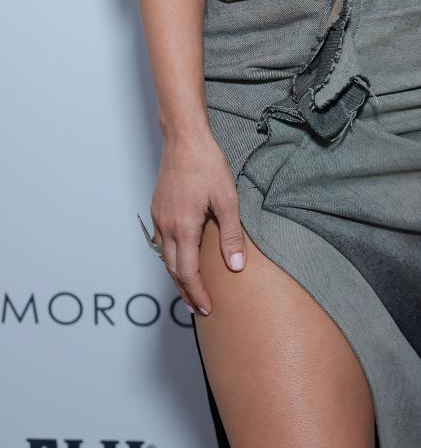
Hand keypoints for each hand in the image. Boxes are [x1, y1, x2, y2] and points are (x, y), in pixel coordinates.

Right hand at [149, 129, 246, 314]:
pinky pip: (161, 241)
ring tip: (190, 288)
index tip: (206, 308)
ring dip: (176, 276)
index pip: (187, 273)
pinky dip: (170, 256)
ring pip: (164, 257)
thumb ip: (231, 236)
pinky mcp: (157, 209)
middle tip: (198, 307)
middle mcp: (167, 226)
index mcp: (184, 227)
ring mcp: (159, 217)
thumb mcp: (227, 200)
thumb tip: (236, 267)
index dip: (197, 294)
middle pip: (173, 270)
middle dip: (185, 292)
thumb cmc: (208, 165)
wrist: (185, 139)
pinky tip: (181, 256)